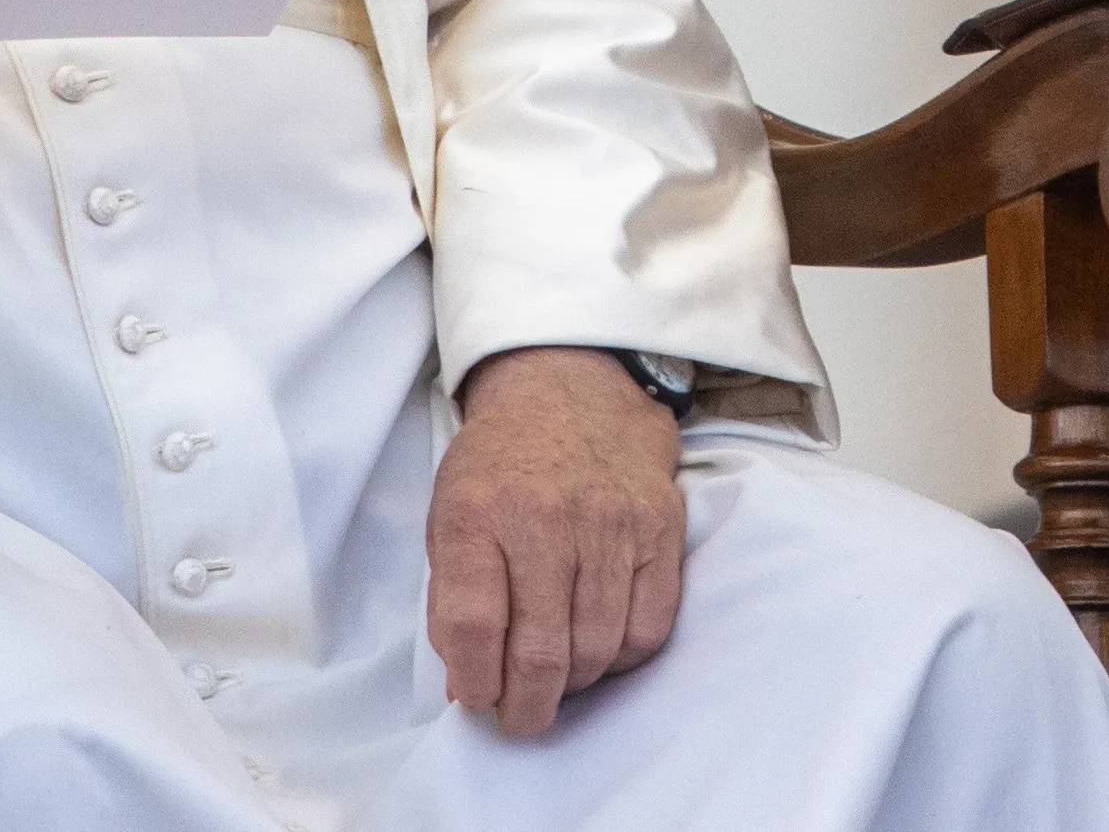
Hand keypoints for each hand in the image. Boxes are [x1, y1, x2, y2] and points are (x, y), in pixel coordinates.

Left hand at [426, 347, 688, 734]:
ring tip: (557, 682)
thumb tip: (471, 685)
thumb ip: (453, 598)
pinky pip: (649, 627)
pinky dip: (622, 656)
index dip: (475, 681)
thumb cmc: (500, 465)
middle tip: (522, 718)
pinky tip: (599, 647)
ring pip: (598, 647)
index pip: (473, 625)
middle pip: (541, 650)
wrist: (569, 389)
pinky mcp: (659, 527)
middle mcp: (544, 516)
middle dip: (527, 706)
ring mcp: (610, 521)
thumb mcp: (448, 514)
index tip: (478, 699)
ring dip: (574, 685)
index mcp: (476, 512)